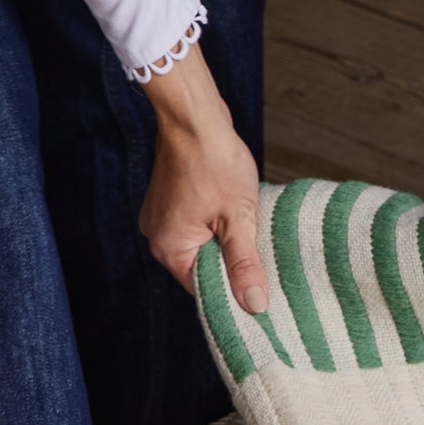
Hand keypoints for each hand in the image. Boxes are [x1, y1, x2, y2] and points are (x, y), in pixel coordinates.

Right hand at [141, 43, 266, 310]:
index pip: (204, 291)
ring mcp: (161, 218)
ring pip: (202, 247)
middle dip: (232, 268)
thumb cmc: (215, 163)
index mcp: (169, 248)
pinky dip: (218, 228)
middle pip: (202, 270)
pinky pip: (197, 228)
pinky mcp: (170, 203)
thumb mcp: (238, 220)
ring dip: (227, 245)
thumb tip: (254, 307)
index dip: (235, 294)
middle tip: (266, 265)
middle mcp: (158, 236)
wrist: (194, 117)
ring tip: (253, 238)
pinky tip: (238, 219)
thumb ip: (244, 265)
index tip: (264, 297)